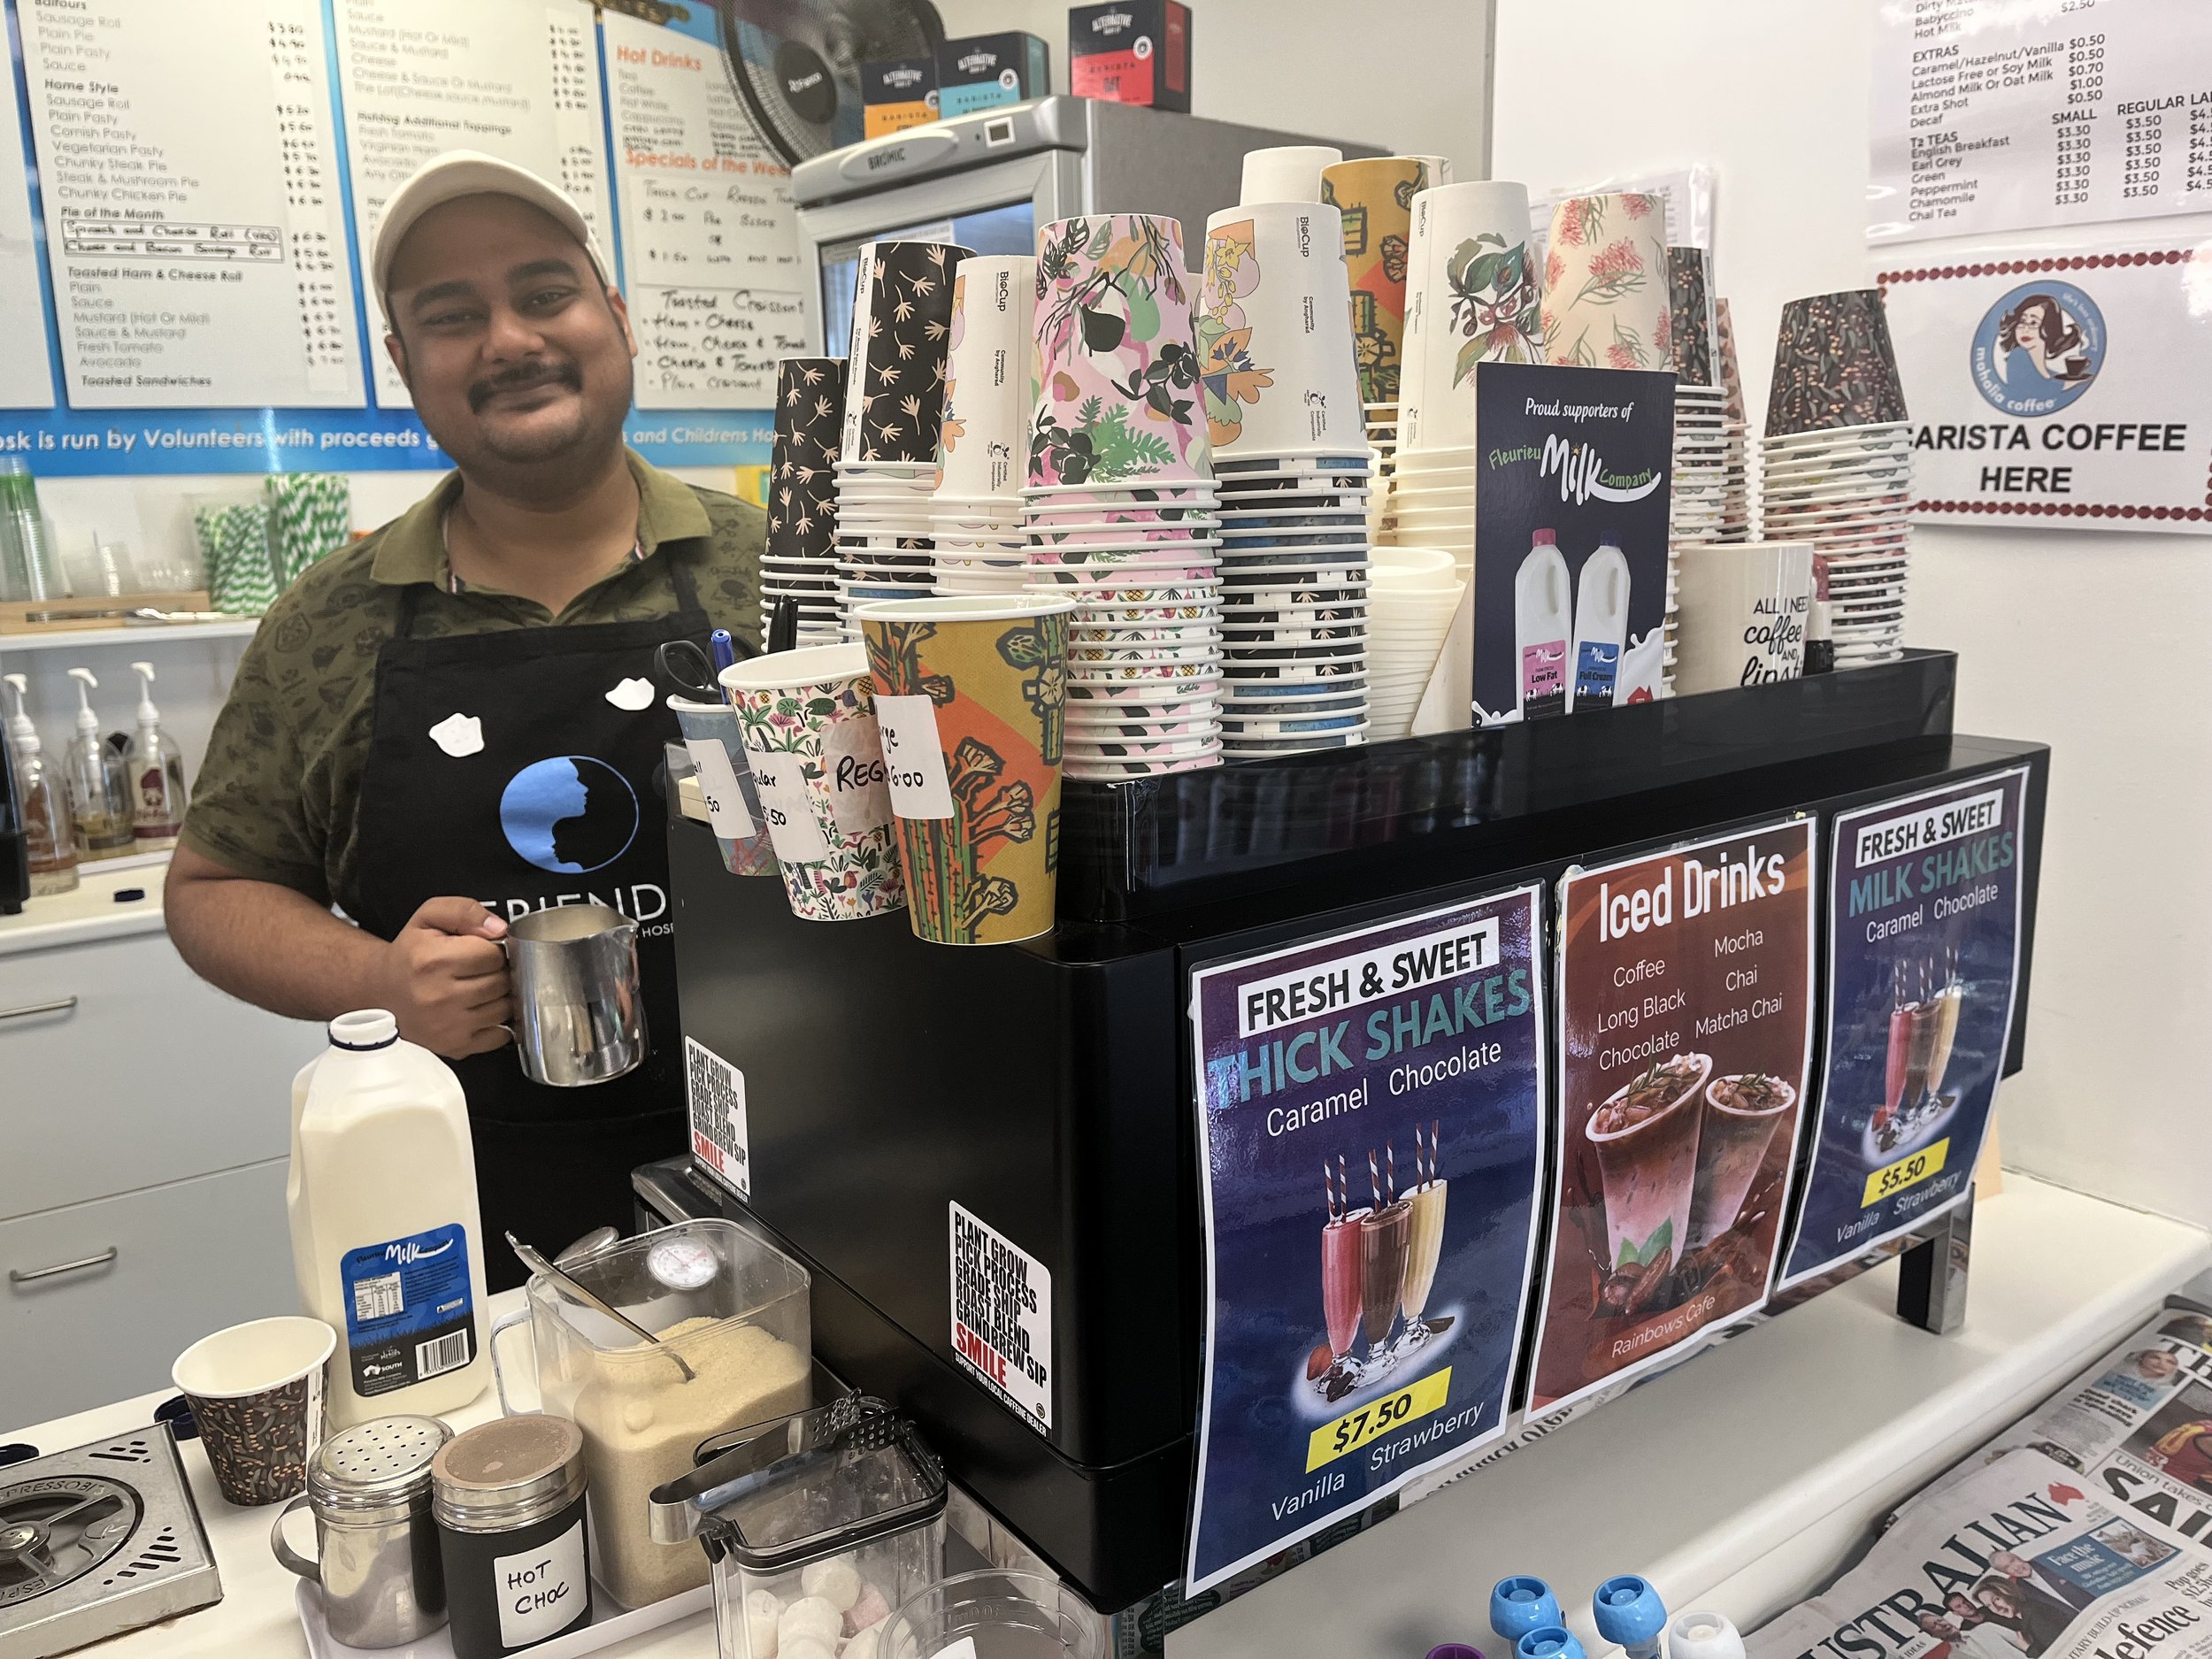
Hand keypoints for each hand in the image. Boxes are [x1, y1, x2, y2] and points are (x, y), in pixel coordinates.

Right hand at [376, 897, 511, 1057]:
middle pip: (502, 982)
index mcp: (434, 961)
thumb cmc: (409, 955)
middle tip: (477, 970)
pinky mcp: (455, 1046)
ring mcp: (448, 1026)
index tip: (479, 951)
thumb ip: (466, 911)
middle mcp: (440, 996)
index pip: (493, 954)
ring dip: (499, 998)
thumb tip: (499, 928)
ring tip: (477, 988)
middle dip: (496, 973)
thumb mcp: (429, 917)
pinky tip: (479, 1011)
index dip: (492, 950)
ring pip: (505, 1008)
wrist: (380, 992)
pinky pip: (500, 1036)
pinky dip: (497, 1024)